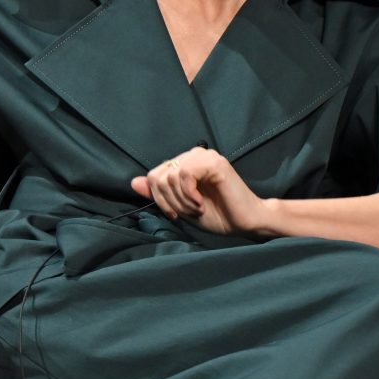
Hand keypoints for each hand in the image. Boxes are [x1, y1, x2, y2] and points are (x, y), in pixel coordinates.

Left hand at [131, 146, 267, 235]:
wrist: (244, 222)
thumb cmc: (217, 215)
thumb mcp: (180, 207)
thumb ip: (159, 194)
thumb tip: (133, 182)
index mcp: (185, 164)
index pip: (154, 176)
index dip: (160, 199)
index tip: (176, 214)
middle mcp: (193, 155)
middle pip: (159, 176)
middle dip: (170, 201)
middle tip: (189, 211)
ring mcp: (204, 156)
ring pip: (171, 176)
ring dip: (182, 201)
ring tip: (197, 208)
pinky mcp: (214, 162)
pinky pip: (185, 174)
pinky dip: (189, 195)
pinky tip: (201, 203)